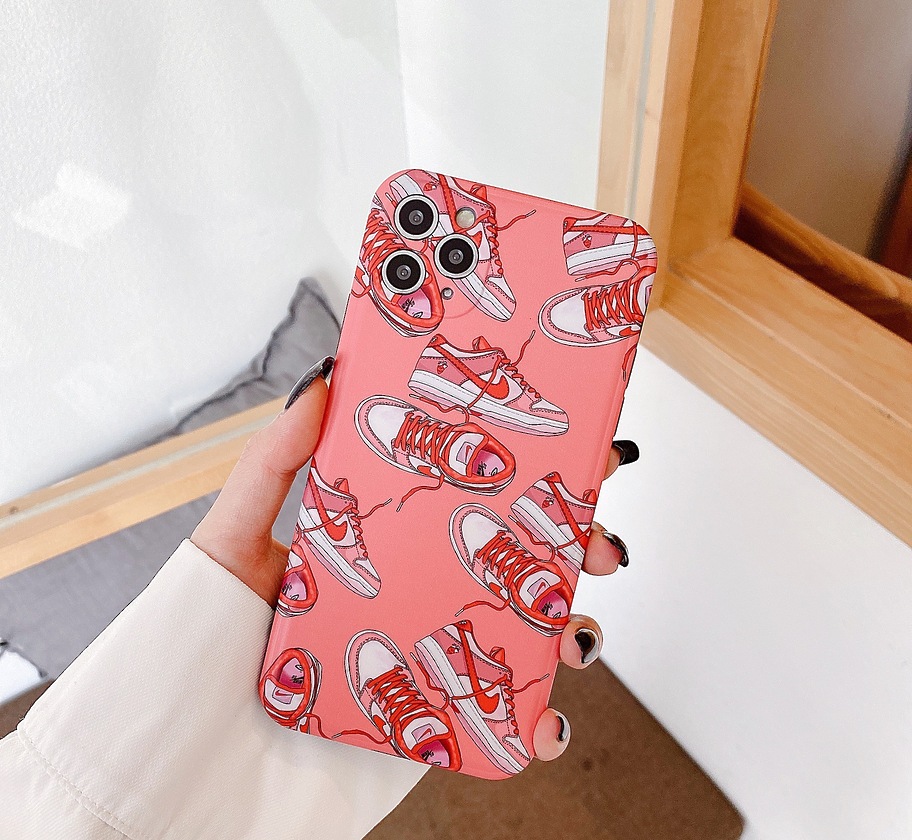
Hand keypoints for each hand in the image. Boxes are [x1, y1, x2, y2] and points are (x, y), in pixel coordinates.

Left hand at [192, 358, 635, 763]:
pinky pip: (500, 722)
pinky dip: (538, 723)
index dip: (531, 473)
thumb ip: (272, 463)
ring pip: (524, 637)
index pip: (467, 496)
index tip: (579, 449)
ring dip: (572, 631)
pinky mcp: (432, 725)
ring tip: (576, 635)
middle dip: (576, 549)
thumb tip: (321, 382)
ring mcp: (429, 659)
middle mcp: (416, 595)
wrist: (185, 764)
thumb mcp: (229, 541)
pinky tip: (545, 720)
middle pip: (515, 563)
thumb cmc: (199, 646)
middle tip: (601, 544)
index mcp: (383, 543)